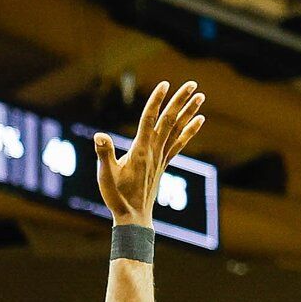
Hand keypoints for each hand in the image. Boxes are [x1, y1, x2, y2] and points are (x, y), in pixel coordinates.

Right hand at [95, 79, 205, 225]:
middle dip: (180, 101)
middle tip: (193, 84)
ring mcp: (161, 157)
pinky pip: (179, 143)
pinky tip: (198, 120)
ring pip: (177, 129)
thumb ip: (104, 154)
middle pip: (169, 120)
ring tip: (200, 97)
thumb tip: (99, 136)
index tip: (165, 84)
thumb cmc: (117, 197)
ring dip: (189, 112)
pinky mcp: (163, 164)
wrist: (133, 218)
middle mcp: (154, 151)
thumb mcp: (105, 175)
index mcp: (140, 150)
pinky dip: (189, 131)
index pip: (149, 119)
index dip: (157, 101)